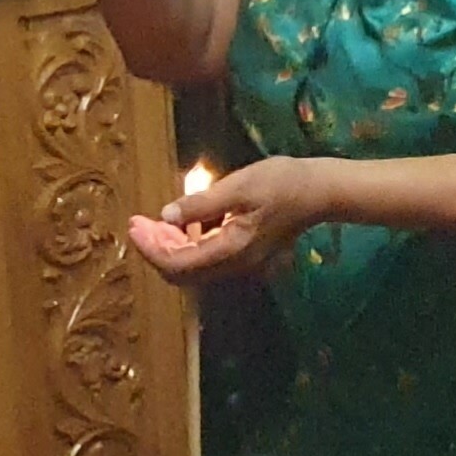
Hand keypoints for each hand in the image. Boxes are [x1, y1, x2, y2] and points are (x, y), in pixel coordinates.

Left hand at [128, 156, 334, 286]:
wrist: (321, 190)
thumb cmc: (283, 183)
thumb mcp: (240, 185)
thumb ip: (201, 203)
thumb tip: (165, 216)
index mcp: (231, 250)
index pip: (177, 262)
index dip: (150, 247)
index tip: (134, 225)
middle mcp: (234, 264)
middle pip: (181, 272)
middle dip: (155, 249)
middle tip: (139, 223)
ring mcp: (241, 261)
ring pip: (192, 267)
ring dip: (170, 247)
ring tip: (155, 222)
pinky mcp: (244, 253)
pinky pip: (206, 258)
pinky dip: (188, 244)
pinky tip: (185, 223)